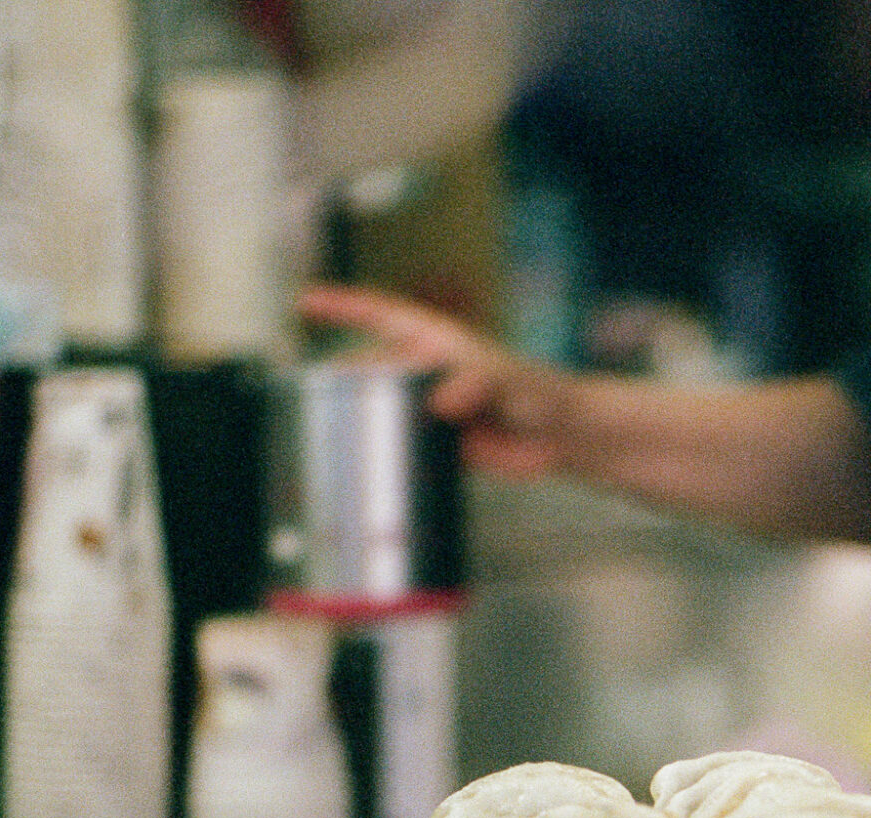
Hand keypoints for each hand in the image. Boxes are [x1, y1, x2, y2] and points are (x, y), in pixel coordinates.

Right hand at [296, 284, 568, 476]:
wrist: (564, 436)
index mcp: (437, 342)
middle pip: (371, 368)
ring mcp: (431, 408)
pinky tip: (361, 464)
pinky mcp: (440, 444)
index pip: (382, 315)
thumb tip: (439, 401)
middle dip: (340, 377)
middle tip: (310, 394)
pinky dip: (382, 452)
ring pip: (381, 408)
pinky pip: (402, 444)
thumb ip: (477, 384)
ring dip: (355, 418)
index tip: (306, 301)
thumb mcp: (507, 379)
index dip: (343, 306)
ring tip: (322, 431)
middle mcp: (427, 372)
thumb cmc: (541, 392)